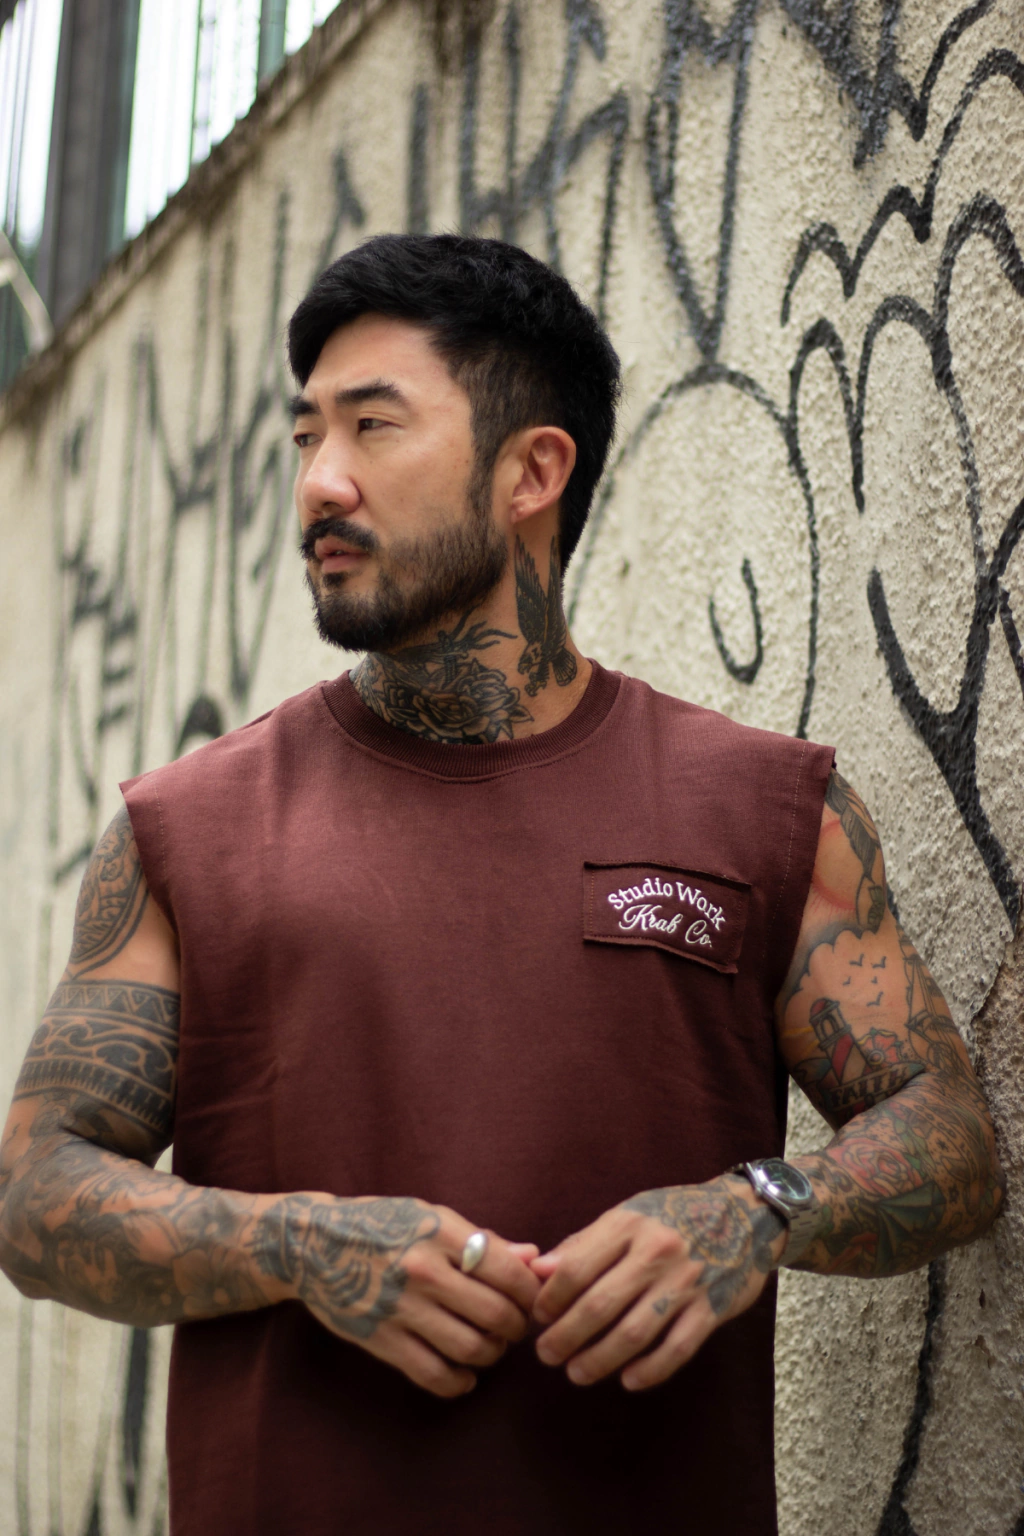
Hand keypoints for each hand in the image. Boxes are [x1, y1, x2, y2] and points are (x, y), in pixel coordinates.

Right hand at [270, 1193, 540, 1397]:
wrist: (314, 1244)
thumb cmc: (383, 1224)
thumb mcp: (433, 1218)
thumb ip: (485, 1240)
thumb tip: (535, 1259)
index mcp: (441, 1233)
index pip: (509, 1272)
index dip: (531, 1293)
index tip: (531, 1299)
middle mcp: (424, 1270)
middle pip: (497, 1315)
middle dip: (517, 1327)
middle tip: (515, 1326)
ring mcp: (402, 1308)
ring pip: (472, 1348)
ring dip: (493, 1354)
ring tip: (491, 1346)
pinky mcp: (381, 1340)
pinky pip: (434, 1375)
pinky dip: (460, 1382)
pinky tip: (465, 1375)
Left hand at [530, 1176, 785, 1390]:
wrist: (745, 1214)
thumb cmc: (674, 1215)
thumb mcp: (627, 1215)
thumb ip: (583, 1243)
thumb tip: (538, 1270)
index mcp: (629, 1224)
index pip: (577, 1268)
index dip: (551, 1299)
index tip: (538, 1317)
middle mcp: (656, 1252)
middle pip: (599, 1306)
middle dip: (566, 1337)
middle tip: (546, 1355)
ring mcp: (685, 1282)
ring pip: (634, 1333)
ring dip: (599, 1360)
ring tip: (576, 1373)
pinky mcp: (711, 1309)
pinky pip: (676, 1348)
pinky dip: (650, 1370)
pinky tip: (628, 1380)